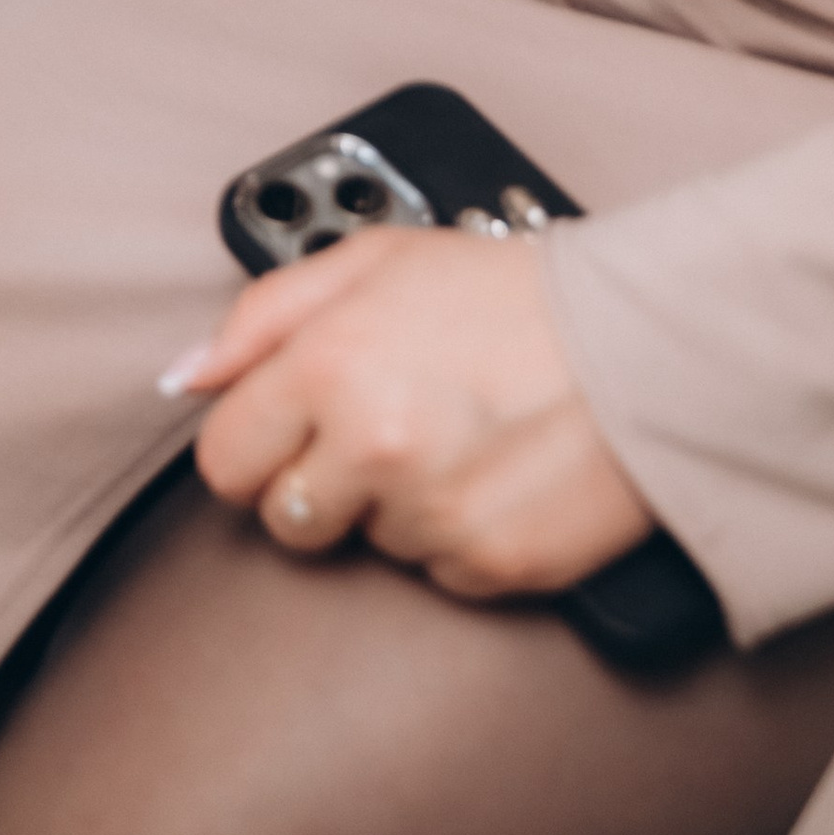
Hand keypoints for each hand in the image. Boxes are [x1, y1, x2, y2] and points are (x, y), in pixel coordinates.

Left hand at [166, 227, 656, 600]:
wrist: (647, 344)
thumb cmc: (510, 292)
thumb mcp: (376, 262)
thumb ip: (263, 316)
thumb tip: (186, 378)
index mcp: (328, 365)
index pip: (224, 460)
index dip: (256, 444)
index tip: (292, 430)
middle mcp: (372, 445)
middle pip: (286, 518)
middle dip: (318, 484)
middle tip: (383, 431)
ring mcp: (432, 511)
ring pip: (367, 544)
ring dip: (396, 505)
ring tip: (456, 437)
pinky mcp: (491, 563)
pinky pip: (437, 572)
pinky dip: (457, 535)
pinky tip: (494, 475)